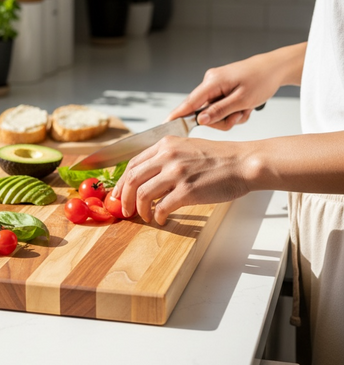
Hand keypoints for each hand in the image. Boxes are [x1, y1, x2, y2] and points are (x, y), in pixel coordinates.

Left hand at [112, 136, 252, 223]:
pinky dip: (158, 216)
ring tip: (145, 217)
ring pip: (142, 194)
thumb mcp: (188, 147)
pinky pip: (161, 207)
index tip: (119, 194)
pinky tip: (162, 219)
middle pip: (131, 179)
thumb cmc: (221, 158)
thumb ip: (167, 157)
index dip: (122, 182)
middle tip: (124, 210)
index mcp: (166, 144)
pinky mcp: (187, 190)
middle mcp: (168, 156)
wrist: (244, 163)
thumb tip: (148, 176)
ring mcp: (176, 173)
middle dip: (123, 198)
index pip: (132, 163)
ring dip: (140, 209)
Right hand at [167, 48, 300, 129]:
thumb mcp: (242, 100)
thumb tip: (200, 120)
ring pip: (215, 112)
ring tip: (245, 108)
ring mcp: (216, 85)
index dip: (177, 116)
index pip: (189, 103)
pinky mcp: (223, 88)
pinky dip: (234, 111)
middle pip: (204, 112)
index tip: (165, 125)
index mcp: (212, 82)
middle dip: (222, 119)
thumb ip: (219, 111)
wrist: (275, 68)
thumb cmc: (262, 80)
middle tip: (239, 115)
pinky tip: (245, 106)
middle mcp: (211, 82)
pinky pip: (222, 107)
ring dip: (231, 116)